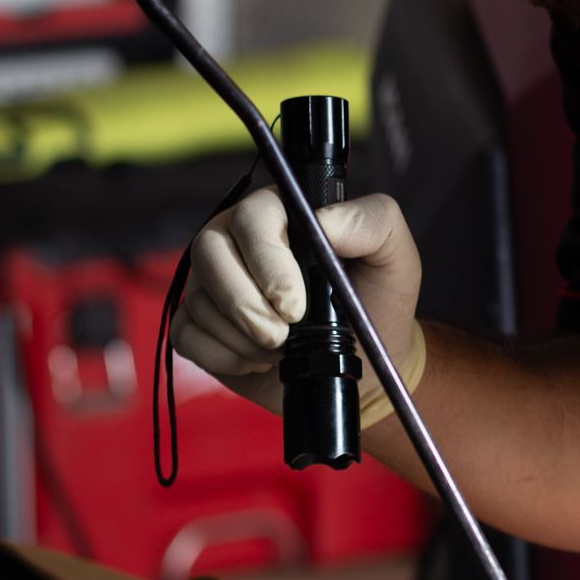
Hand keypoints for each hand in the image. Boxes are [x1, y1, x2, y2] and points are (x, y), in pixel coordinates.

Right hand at [171, 186, 424, 422]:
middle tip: (283, 336)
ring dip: (241, 336)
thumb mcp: (394, 256)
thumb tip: (324, 221)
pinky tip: (257, 360)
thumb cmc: (377, 301)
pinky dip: (222, 356)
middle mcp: (240, 240)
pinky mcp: (199, 322)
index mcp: (282, 213)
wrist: (363, 365)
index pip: (252, 216)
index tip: (295, 305)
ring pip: (198, 298)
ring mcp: (215, 281)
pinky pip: (185, 334)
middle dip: (245, 304)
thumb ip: (371, 222)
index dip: (266, 262)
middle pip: (209, 251)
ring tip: (283, 348)